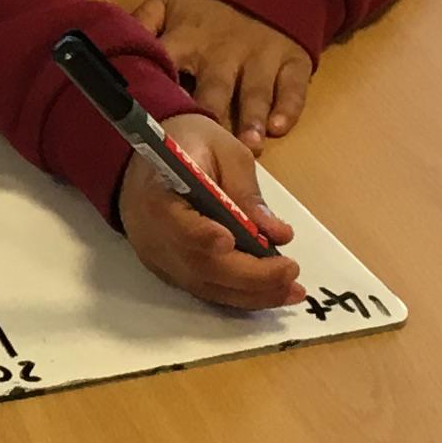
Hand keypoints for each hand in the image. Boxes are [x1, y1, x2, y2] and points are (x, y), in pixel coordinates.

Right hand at [118, 115, 302, 311]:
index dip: (200, 235)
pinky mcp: (171, 272)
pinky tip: (272, 292)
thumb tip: (277, 234)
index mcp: (158, 194)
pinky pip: (206, 290)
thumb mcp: (224, 152)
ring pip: (205, 286)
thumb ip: (247, 192)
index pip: (175, 222)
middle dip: (248, 274)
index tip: (229, 240)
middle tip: (290, 271)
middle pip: (199, 265)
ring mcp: (160, 258)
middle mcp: (153, 234)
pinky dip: (241, 295)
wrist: (149, 160)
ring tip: (292, 290)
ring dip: (252, 294)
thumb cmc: (188, 146)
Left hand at [137, 0, 313, 145]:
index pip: (168, 67)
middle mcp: (223, 52)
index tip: (149, 120)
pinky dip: (289, 108)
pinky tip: (280, 128)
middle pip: (215, 88)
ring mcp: (260, 56)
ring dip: (251, 118)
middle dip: (211, 114)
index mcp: (187, 38)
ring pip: (255, 91)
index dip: (158, 93)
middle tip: (207, 143)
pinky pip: (293, 87)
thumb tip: (108, 46)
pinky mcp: (292, 60)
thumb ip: (141, 22)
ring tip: (249, 144)